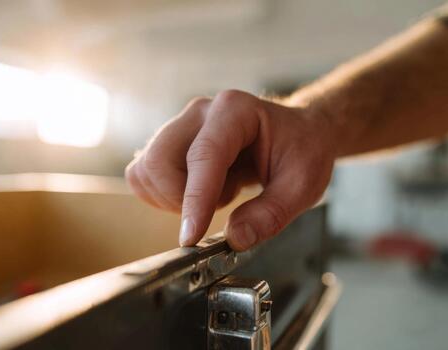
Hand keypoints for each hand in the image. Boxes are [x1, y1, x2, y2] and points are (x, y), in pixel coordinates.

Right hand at [125, 89, 335, 250]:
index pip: (203, 156)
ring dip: (174, 197)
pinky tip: (200, 191)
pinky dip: (164, 195)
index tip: (191, 237)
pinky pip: (144, 175)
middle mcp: (201, 113)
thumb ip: (270, 214)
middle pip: (159, 160)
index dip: (194, 200)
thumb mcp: (303, 186)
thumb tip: (235, 238)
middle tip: (222, 203)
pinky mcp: (171, 142)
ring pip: (147, 170)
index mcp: (235, 111)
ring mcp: (181, 125)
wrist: (299, 134)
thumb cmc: (303, 151)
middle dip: (181, 198)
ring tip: (217, 193)